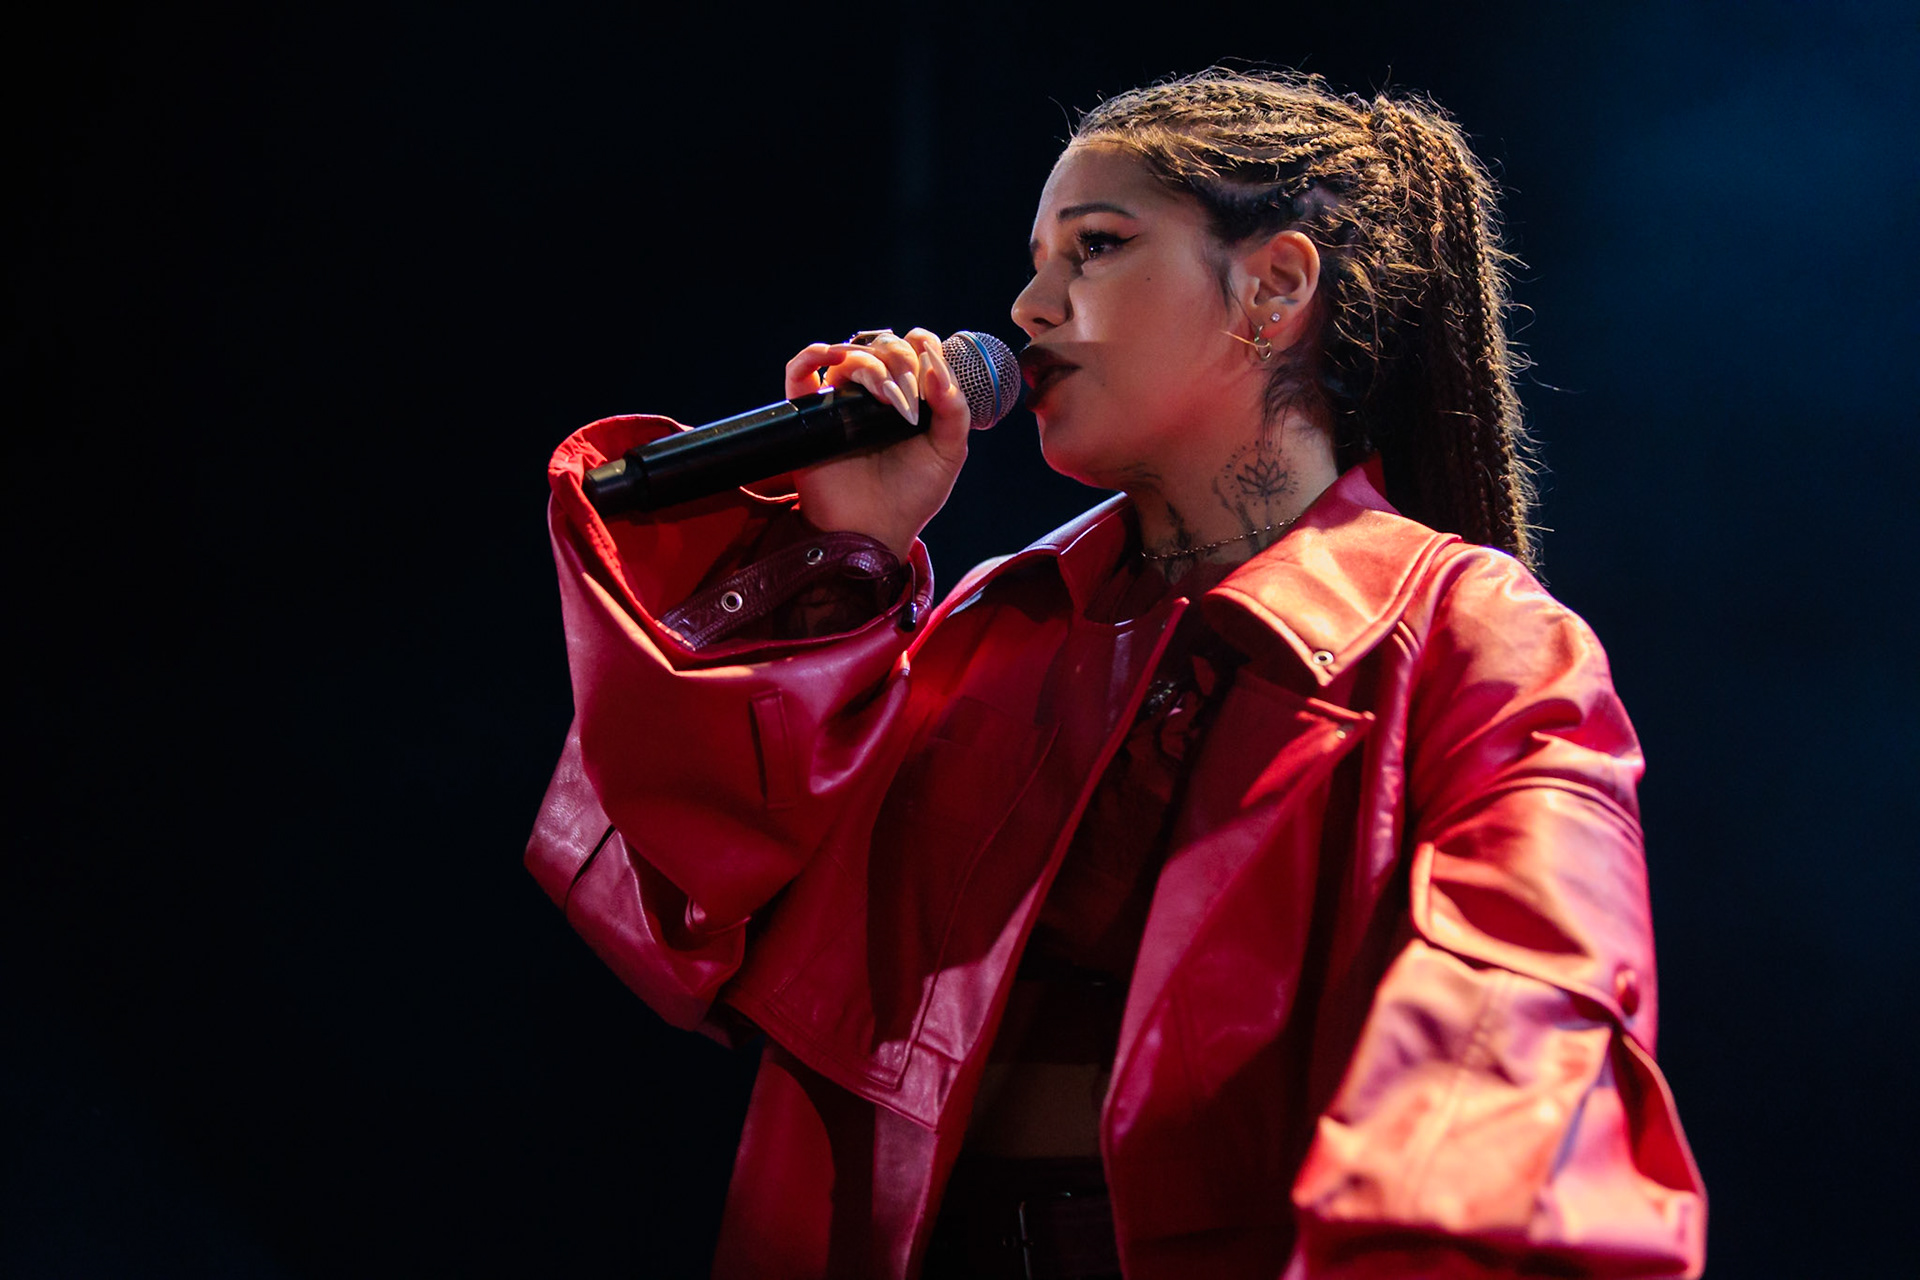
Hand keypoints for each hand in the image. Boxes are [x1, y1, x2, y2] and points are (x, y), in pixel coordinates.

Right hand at [781, 328, 971, 558]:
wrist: (875, 532)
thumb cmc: (912, 495)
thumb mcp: (948, 451)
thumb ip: (954, 409)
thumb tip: (935, 365)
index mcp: (910, 396)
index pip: (915, 348)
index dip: (925, 347)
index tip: (932, 377)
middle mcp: (874, 394)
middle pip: (883, 346)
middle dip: (900, 363)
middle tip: (907, 402)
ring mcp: (841, 403)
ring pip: (847, 356)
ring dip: (870, 365)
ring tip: (885, 397)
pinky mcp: (811, 417)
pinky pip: (798, 373)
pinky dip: (809, 356)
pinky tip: (829, 355)